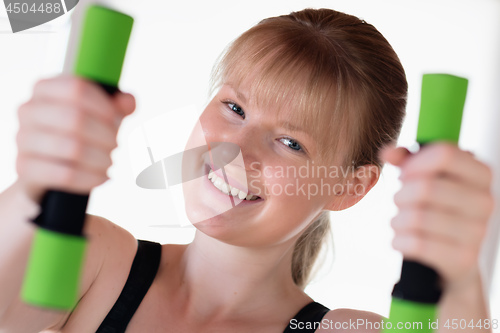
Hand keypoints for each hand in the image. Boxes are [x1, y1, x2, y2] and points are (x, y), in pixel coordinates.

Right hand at [15, 75, 135, 202]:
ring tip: (109, 161)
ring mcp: (23, 139)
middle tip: (115, 144)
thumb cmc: (79, 132)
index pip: (76, 89)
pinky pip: (65, 175)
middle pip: (75, 119)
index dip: (103, 105)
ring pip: (72, 149)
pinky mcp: (25, 167)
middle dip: (105, 135)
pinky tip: (102, 176)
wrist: (50, 165)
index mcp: (45, 88)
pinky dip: (91, 178)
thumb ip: (116, 105)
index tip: (116, 118)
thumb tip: (128, 102)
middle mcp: (28, 110)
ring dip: (101, 158)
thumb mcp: (100, 114)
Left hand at [381, 143, 493, 287]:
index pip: (444, 154)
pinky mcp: (464, 258)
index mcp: (481, 173)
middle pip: (426, 187)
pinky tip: (400, 240)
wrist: (455, 256)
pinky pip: (417, 245)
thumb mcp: (426, 177)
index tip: (404, 174)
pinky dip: (399, 241)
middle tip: (398, 201)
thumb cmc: (439, 207)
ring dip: (397, 220)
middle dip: (401, 195)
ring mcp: (477, 231)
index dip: (414, 162)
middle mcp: (485, 201)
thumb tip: (387, 152)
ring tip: (398, 221)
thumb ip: (406, 159)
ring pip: (418, 218)